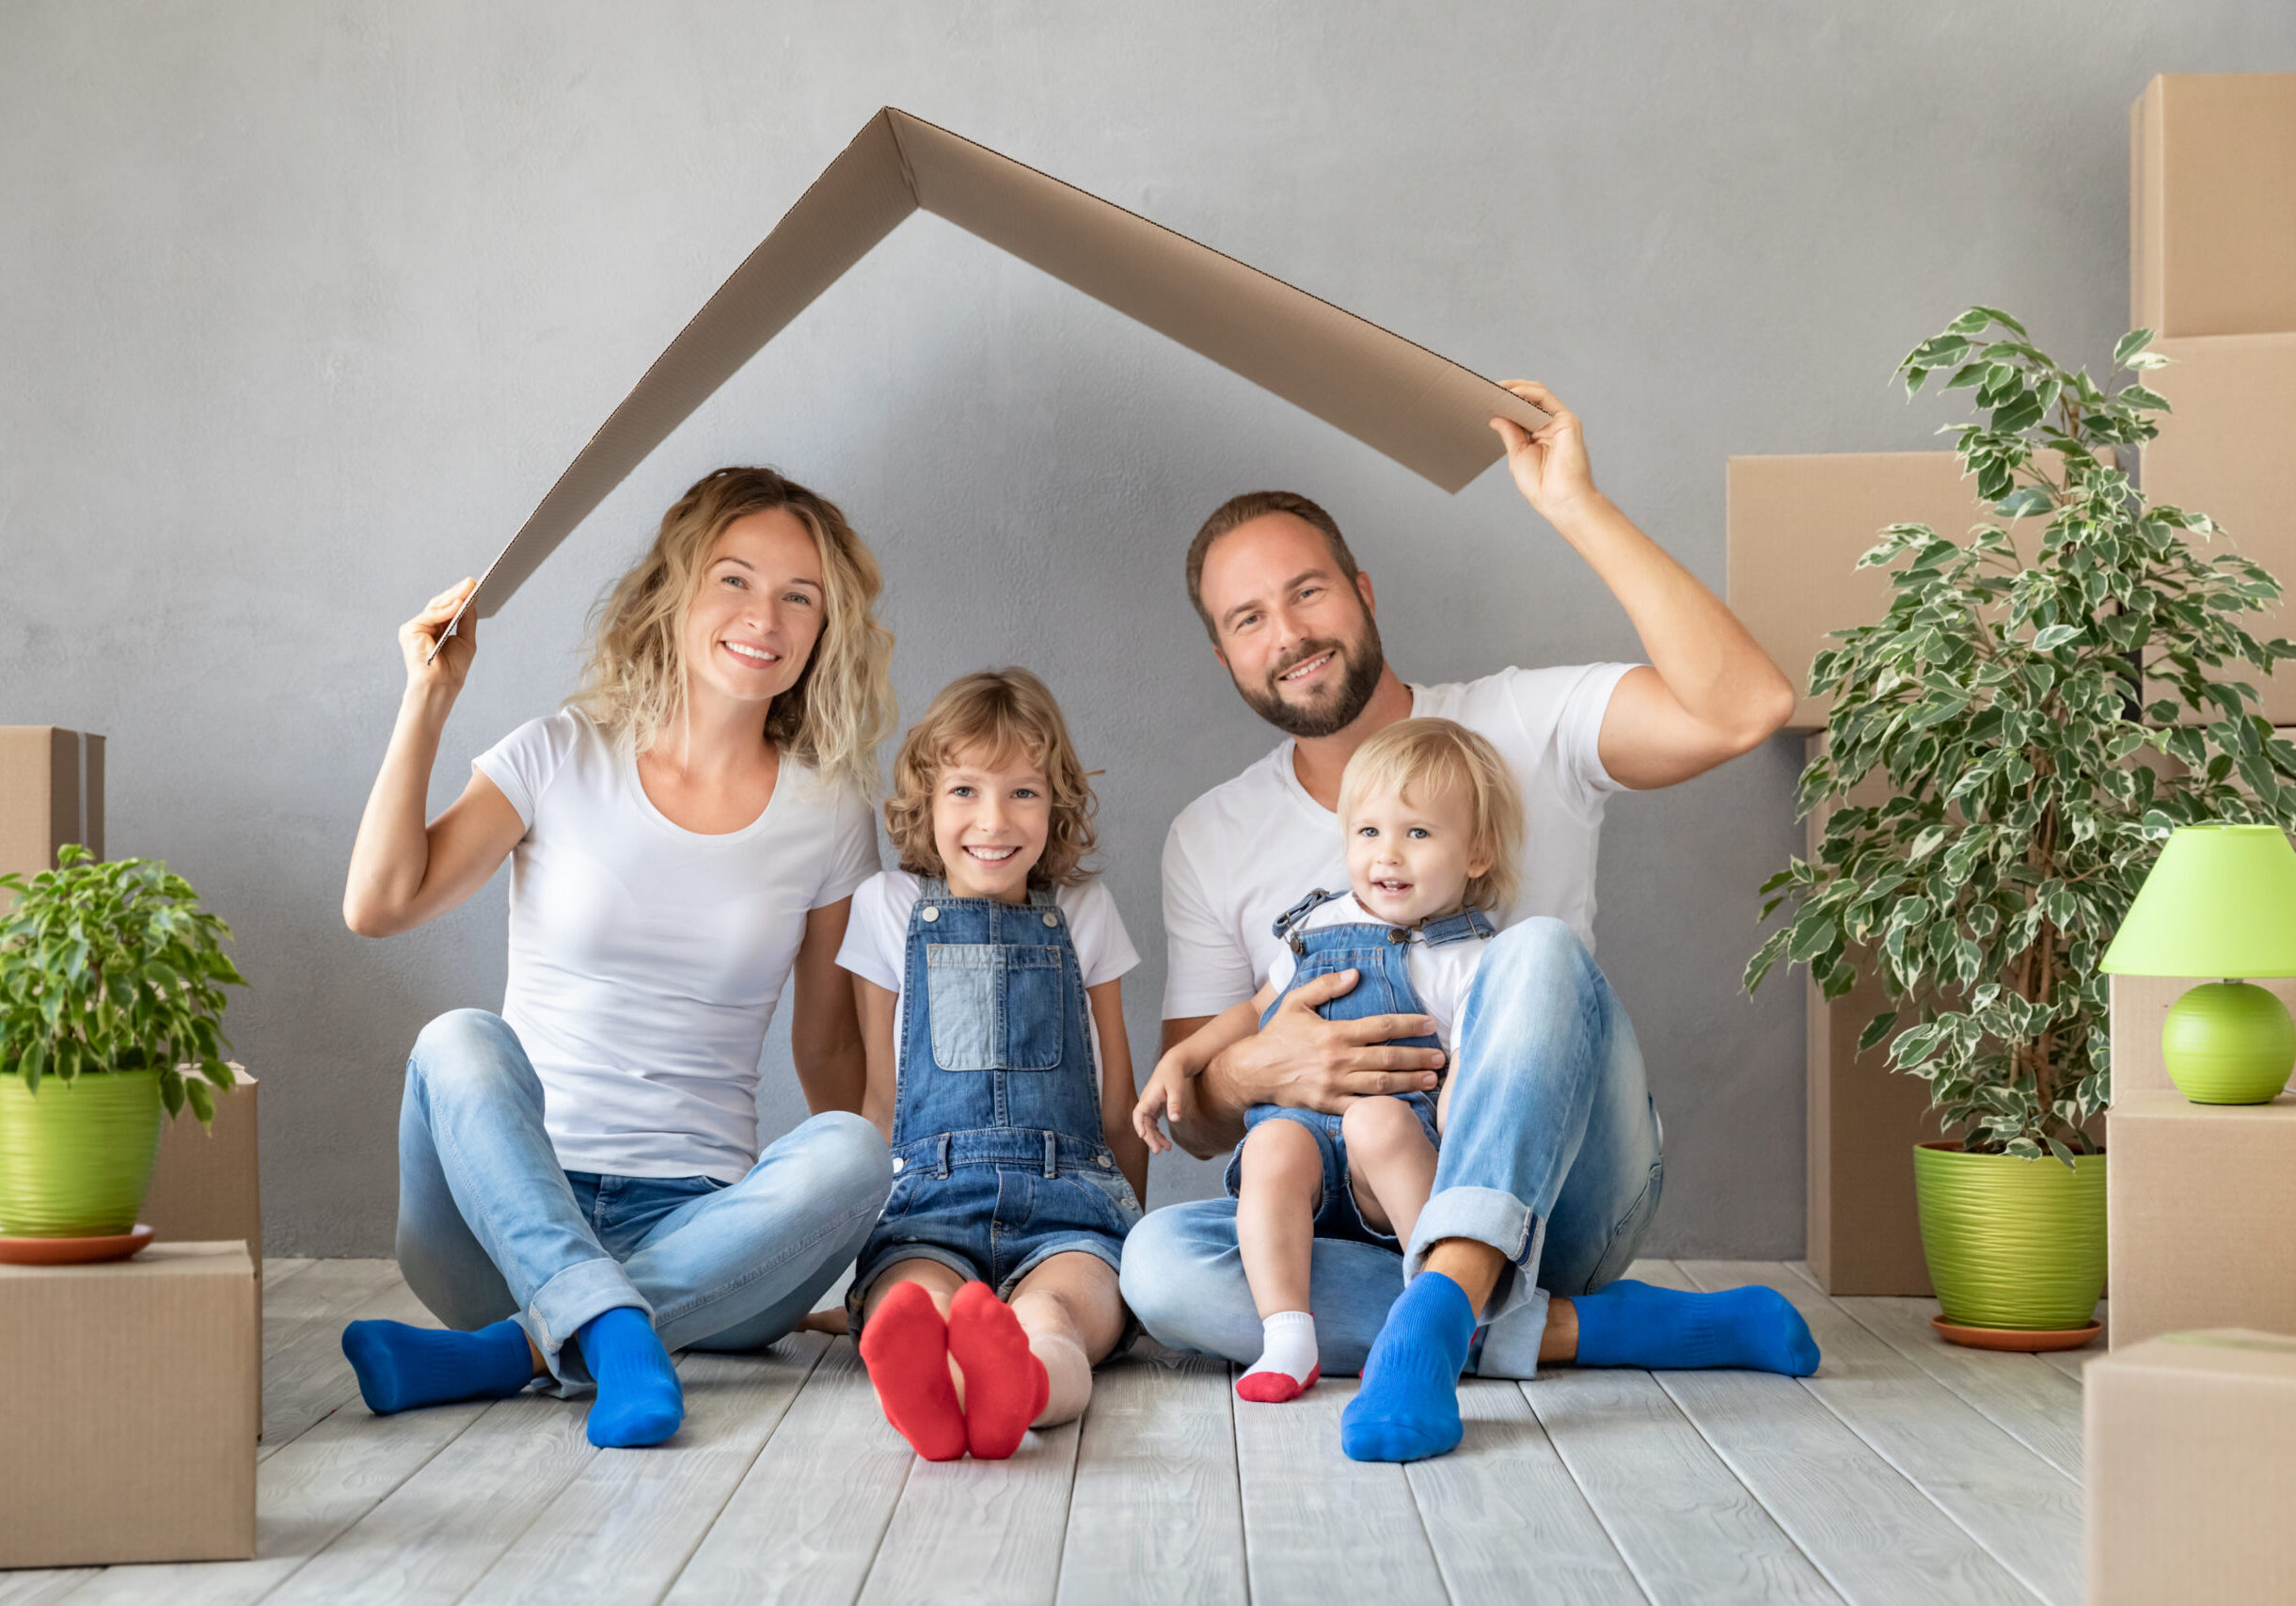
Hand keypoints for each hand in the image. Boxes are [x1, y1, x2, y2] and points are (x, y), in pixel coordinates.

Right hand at [399, 579, 476, 697]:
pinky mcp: (410, 630)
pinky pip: (430, 616)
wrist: (440, 685)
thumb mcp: (465, 639)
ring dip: (453, 597)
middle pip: (441, 605)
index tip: (474, 585)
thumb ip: (467, 618)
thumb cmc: (452, 668)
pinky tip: (458, 603)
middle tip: (472, 581)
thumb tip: (473, 597)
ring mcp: (415, 628)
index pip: (447, 608)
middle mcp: (423, 627)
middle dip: (458, 593)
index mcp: (435, 630)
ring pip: (436, 607)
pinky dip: (445, 610)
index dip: (460, 596)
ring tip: (469, 587)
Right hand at [1133, 1055, 1192, 1154]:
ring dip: (1155, 1137)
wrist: (1174, 1064)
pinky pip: (1153, 1123)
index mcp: (1148, 1098)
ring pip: (1148, 1125)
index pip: (1138, 1113)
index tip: (1142, 1136)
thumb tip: (1175, 1119)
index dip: (1138, 1125)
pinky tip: (1165, 1141)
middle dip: (1150, 1138)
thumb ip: (1175, 1104)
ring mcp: (1150, 1106)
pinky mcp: (1155, 1107)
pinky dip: (1158, 1132)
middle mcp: (1146, 1103)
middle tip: (1159, 1150)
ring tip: (1167, 1148)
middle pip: (1144, 1124)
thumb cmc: (1174, 1075)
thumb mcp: (1176, 1089)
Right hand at [1219, 969, 1443, 1114]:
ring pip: (1381, 1084)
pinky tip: (1403, 1105)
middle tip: (1441, 1057)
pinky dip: (1383, 1106)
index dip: (1409, 1025)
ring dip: (1410, 1082)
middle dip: (1418, 1057)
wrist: (1252, 1071)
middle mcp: (1338, 1059)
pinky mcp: (1328, 1104)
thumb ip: (1326, 986)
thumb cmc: (1277, 1035)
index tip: (1429, 1024)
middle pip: (1388, 1058)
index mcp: (1335, 1033)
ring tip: (1432, 1080)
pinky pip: (1361, 1107)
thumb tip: (1355, 975)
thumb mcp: (1296, 1002)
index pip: (1381, 1027)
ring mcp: (1334, 1085)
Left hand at [1490, 380, 1599, 521]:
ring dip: (1514, 387)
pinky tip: (1510, 393)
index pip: (1520, 411)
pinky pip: (1544, 398)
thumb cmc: (1541, 485)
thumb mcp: (1518, 455)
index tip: (1483, 398)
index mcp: (1539, 435)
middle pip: (1529, 399)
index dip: (1503, 403)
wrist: (1560, 501)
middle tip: (1485, 389)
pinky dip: (1526, 392)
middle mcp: (1551, 425)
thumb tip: (1495, 417)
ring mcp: (1560, 421)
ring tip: (1494, 388)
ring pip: (1537, 394)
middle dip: (1507, 391)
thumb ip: (1510, 433)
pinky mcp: (1567, 420)